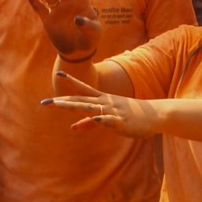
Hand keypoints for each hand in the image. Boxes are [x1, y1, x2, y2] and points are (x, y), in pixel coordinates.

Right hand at [26, 0, 101, 60]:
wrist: (78, 52)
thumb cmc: (90, 39)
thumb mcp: (94, 33)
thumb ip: (88, 26)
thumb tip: (77, 20)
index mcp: (81, 3)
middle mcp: (68, 4)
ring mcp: (57, 11)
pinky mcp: (48, 20)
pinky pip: (40, 9)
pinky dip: (35, 2)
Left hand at [43, 72, 161, 137]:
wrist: (155, 115)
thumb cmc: (131, 116)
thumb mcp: (108, 119)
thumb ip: (90, 122)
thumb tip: (73, 127)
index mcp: (103, 99)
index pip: (83, 89)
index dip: (71, 82)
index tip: (58, 73)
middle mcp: (106, 102)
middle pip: (81, 100)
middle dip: (62, 101)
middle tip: (46, 102)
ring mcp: (112, 111)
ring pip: (90, 107)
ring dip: (74, 106)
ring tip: (59, 105)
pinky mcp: (121, 121)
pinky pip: (108, 120)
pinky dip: (101, 119)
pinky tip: (93, 118)